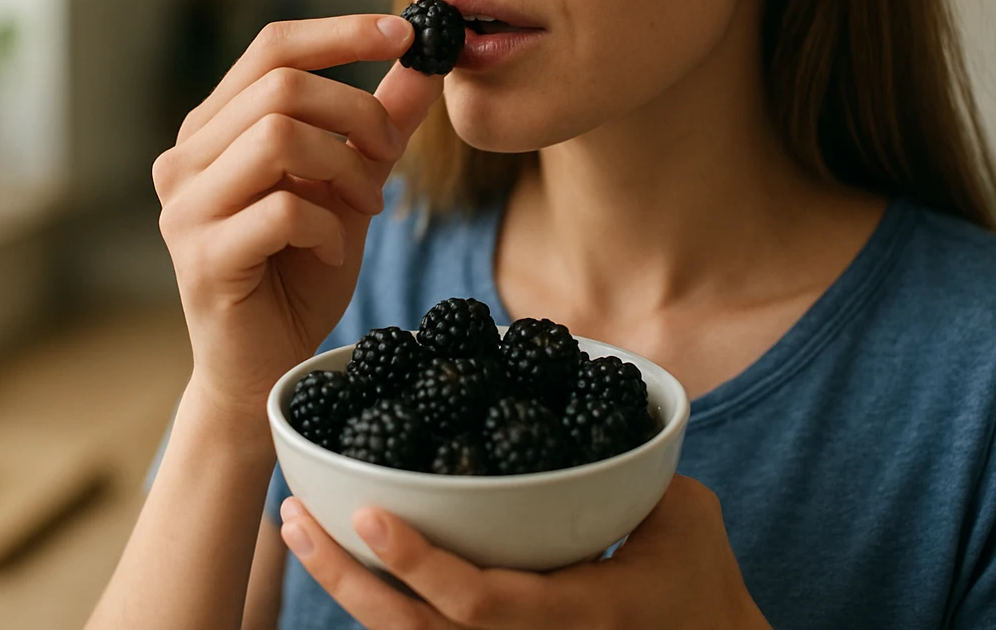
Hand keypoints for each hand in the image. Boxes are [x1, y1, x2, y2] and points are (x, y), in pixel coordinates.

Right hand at [152, 15, 442, 417]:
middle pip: (282, 86)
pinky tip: (331, 249)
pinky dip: (327, 225)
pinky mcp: (202, 257)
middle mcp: (185, 158)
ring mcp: (186, 208)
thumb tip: (426, 60)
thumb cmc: (301, 272)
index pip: (273, 48)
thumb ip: (379, 126)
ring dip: (345, 168)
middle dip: (358, 114)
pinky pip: (283, 209)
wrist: (264, 368)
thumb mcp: (350, 186)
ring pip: (279, 136)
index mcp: (213, 129)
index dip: (343, 33)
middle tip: (389, 158)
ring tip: (365, 207)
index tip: (407, 35)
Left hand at [279, 475, 772, 628]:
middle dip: (345, 580)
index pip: (481, 605)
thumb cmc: (702, 580)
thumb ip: (632, 463)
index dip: (418, 564)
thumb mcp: (687, 516)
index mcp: (576, 614)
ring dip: (345, 587)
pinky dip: (376, 598)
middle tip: (293, 519)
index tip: (365, 513)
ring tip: (297, 529)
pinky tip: (340, 558)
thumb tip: (588, 389)